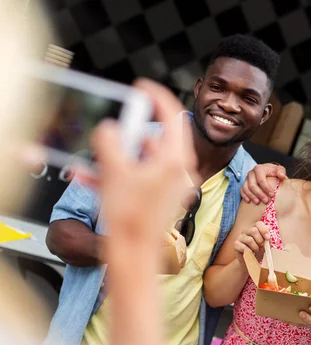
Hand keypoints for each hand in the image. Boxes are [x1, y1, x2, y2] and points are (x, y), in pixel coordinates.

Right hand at [92, 79, 196, 268]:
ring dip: (124, 153)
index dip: (157, 96)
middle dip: (135, 130)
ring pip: (148, 156)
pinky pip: (143, 174)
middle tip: (119, 125)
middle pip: (159, 136)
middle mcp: (180, 171)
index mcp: (175, 160)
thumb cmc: (130, 218)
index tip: (142, 87)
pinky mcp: (163, 196)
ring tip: (100, 157)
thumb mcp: (114, 170)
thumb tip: (111, 129)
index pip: (174, 116)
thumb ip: (110, 142)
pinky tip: (94, 176)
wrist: (134, 254)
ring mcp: (173, 184)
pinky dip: (123, 171)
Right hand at [233, 221, 270, 264]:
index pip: (258, 224)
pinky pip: (243, 247)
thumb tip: (268, 228)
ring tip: (256, 250)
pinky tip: (251, 254)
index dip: (264, 230)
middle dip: (260, 240)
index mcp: (254, 227)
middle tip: (261, 245)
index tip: (268, 238)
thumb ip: (267, 237)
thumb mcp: (266, 244)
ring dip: (255, 247)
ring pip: (249, 240)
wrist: (252, 261)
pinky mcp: (236, 245)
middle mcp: (246, 230)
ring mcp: (240, 237)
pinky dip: (250, 252)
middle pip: (253, 230)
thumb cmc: (259, 250)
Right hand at [241, 163, 286, 203]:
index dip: (266, 188)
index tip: (272, 195)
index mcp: (259, 168)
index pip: (261, 179)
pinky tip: (248, 201)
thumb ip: (281, 171)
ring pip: (246, 188)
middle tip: (266, 201)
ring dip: (252, 196)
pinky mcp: (244, 183)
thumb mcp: (279, 170)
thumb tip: (282, 176)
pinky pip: (242, 190)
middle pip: (252, 185)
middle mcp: (251, 173)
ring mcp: (247, 178)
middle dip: (259, 194)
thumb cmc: (274, 172)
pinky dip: (244, 196)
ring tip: (258, 203)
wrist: (267, 171)